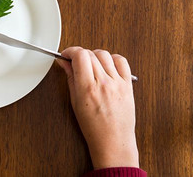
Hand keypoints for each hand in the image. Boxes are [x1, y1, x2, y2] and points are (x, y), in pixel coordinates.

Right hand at [57, 47, 138, 168]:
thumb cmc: (93, 127)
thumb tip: (65, 63)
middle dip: (80, 55)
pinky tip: (107, 67)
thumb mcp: (75, 102)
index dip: (70, 51)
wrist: (113, 140)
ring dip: (95, 56)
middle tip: (75, 62)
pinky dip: (112, 59)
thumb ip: (70, 78)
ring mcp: (118, 83)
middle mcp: (104, 83)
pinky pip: (122, 61)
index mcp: (88, 88)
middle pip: (90, 53)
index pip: (80, 55)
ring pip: (105, 54)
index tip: (66, 55)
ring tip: (91, 66)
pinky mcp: (128, 84)